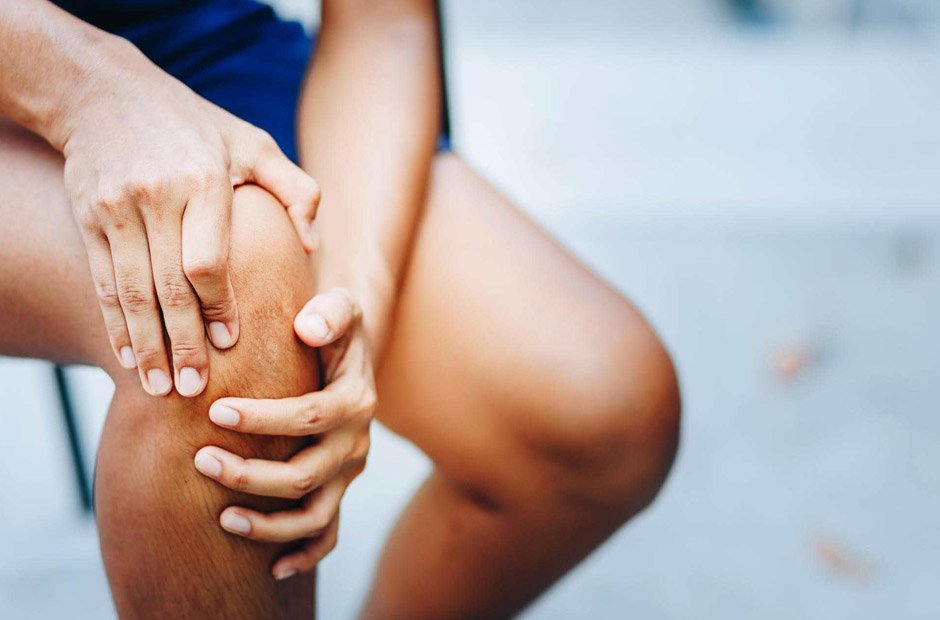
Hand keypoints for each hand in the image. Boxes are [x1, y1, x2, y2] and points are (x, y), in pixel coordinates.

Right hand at [61, 41, 319, 396]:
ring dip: (145, 346)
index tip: (230, 346)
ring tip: (159, 389)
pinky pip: (103, 280)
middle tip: (194, 390)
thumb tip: (313, 245)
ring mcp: (116, 207)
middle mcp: (157, 195)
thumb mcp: (254, 143)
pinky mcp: (88, 217)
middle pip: (168, 287)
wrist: (105, 93)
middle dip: (181, 343)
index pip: (209, 261)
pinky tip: (126, 356)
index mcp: (204, 180)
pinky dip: (113, 323)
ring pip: (131, 291)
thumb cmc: (196, 124)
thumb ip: (296, 190)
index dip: (219, 309)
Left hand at [193, 288, 375, 578]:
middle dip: (252, 474)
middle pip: (307, 473)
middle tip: (201, 461)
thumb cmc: (330, 325)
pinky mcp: (338, 489)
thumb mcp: (341, 305)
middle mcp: (356, 442)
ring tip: (222, 520)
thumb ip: (331, 311)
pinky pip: (328, 533)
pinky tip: (272, 568)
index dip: (264, 418)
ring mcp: (348, 471)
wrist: (345, 351)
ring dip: (270, 523)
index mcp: (356, 400)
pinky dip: (304, 554)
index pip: (310, 416)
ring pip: (316, 514)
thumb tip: (306, 328)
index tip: (216, 410)